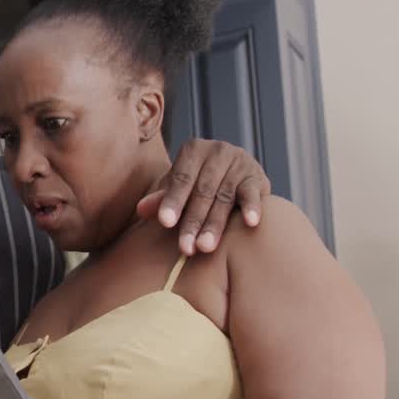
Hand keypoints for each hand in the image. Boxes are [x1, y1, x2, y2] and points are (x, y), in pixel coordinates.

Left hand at [137, 139, 270, 254]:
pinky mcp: (257, 176)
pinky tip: (250, 223)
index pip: (181, 179)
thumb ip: (162, 198)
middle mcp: (218, 151)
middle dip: (192, 222)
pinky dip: (252, 208)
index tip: (165, 223)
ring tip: (205, 247)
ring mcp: (240, 162)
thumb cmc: (196, 183)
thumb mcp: (178, 188)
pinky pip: (253, 193)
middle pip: (202, 192)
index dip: (173, 201)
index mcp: (193, 150)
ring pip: (224, 198)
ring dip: (215, 225)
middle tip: (185, 248)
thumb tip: (141, 209)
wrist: (233, 174)